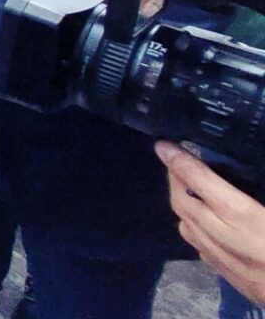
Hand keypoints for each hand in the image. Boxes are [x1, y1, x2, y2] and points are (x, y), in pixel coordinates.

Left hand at [157, 140, 264, 306]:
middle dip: (175, 179)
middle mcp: (221, 236)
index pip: (198, 180)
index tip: (163, 145)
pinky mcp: (226, 274)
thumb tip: (240, 180)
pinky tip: (206, 220)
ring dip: (182, 203)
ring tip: (189, 186)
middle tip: (177, 160)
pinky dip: (195, 225)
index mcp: (241, 216)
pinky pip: (198, 244)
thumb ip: (255, 189)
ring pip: (186, 225)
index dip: (179, 160)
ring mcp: (221, 258)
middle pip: (182, 202)